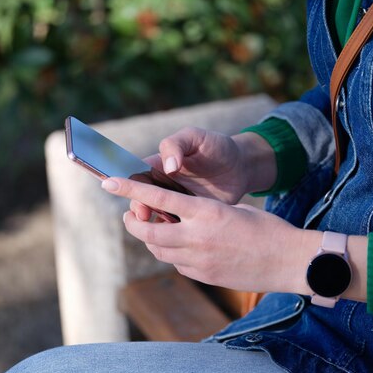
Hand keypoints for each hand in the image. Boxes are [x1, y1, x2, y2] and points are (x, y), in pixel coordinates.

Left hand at [102, 177, 311, 293]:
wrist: (290, 260)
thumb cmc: (266, 228)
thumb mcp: (232, 209)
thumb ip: (201, 212)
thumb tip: (177, 216)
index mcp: (206, 212)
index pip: (159, 199)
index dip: (130, 189)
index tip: (108, 182)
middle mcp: (198, 237)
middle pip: (148, 233)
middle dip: (133, 223)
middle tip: (129, 215)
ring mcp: (200, 261)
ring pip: (159, 251)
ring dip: (151, 239)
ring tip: (155, 228)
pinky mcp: (205, 277)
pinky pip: (177, 264)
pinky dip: (172, 254)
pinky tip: (183, 246)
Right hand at [133, 127, 276, 220]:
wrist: (242, 166)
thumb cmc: (216, 147)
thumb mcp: (196, 137)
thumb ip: (177, 145)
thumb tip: (168, 167)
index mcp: (159, 166)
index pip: (136, 179)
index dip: (129, 189)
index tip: (134, 197)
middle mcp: (163, 186)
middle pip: (141, 201)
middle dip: (139, 209)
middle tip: (145, 215)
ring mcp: (176, 203)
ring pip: (156, 218)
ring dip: (153, 224)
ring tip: (161, 226)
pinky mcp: (190, 217)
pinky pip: (176, 229)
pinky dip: (173, 234)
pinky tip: (178, 236)